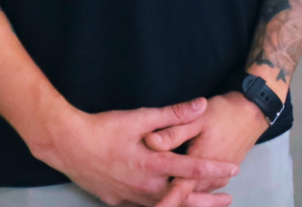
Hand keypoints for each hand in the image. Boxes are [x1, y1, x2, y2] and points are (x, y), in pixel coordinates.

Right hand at [30, 99, 238, 206]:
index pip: (191, 169)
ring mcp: (129, 196)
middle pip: (182, 198)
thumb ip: (173, 114)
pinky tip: (169, 204)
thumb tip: (201, 105)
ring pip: (164, 206)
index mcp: (151, 163)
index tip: (234, 170)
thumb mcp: (140, 117)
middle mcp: (143, 185)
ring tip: (206, 205)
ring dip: (186, 205)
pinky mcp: (117, 200)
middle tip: (228, 199)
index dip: (214, 169)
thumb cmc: (103, 128)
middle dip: (207, 200)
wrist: (67, 145)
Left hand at [145, 93, 271, 206]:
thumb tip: (150, 141)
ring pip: (196, 196)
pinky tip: (185, 191)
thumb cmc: (224, 114)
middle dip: (170, 202)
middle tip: (156, 205)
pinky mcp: (222, 177)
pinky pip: (205, 191)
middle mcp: (210, 178)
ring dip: (182, 198)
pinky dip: (194, 193)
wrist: (252, 113)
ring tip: (164, 201)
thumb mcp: (198, 119)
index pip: (178, 192)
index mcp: (200, 165)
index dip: (165, 203)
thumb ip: (174, 132)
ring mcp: (218, 180)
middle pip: (186, 198)